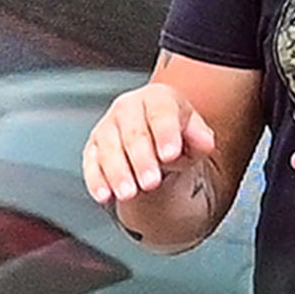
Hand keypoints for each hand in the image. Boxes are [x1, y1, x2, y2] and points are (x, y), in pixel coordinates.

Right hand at [80, 78, 217, 211]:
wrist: (155, 140)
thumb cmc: (175, 136)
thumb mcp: (196, 136)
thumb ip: (201, 138)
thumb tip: (204, 142)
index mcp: (157, 99)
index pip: (161, 112)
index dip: (165, 133)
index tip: (170, 154)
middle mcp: (129, 108)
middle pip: (133, 132)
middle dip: (141, 159)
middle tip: (151, 182)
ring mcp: (108, 127)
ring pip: (109, 148)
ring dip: (118, 172)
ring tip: (129, 193)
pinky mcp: (93, 148)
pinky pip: (91, 164)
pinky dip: (96, 180)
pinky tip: (104, 194)